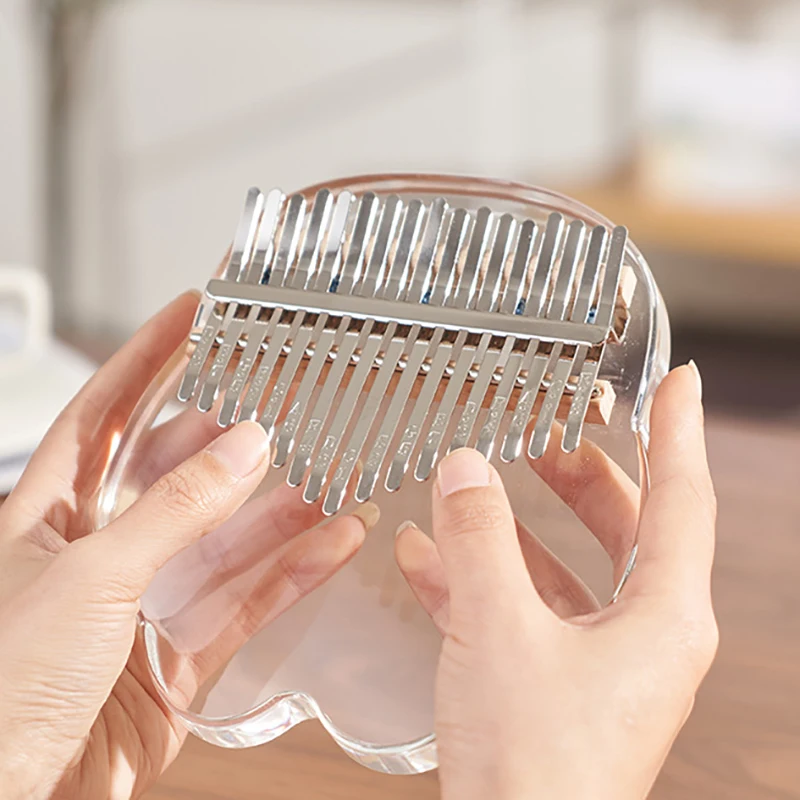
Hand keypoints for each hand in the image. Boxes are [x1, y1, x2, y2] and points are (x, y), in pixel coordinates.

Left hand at [0, 294, 371, 799]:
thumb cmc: (1, 691)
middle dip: (233, 434)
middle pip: (178, 471)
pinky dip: (295, 572)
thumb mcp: (88, 577)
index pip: (103, 412)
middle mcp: (98, 552)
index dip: (146, 358)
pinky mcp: (180, 658)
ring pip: (228, 539)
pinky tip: (333, 543)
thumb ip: (174, 512)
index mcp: (47, 516)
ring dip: (282, 507)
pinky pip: (249, 601)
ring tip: (332, 469)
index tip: (191, 315)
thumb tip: (243, 448)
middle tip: (286, 396)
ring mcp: (144, 604)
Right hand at [396, 364, 717, 799]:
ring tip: (476, 480)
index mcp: (662, 617)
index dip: (677, 430)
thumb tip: (464, 471)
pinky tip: (427, 556)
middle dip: (581, 472)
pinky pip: (525, 610)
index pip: (682, 497)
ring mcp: (599, 663)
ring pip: (567, 568)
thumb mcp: (497, 629)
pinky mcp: (555, 685)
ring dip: (518, 524)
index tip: (677, 381)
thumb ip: (479, 539)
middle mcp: (644, 637)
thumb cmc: (533, 769)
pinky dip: (482, 577)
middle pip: (623, 526)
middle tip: (550, 428)